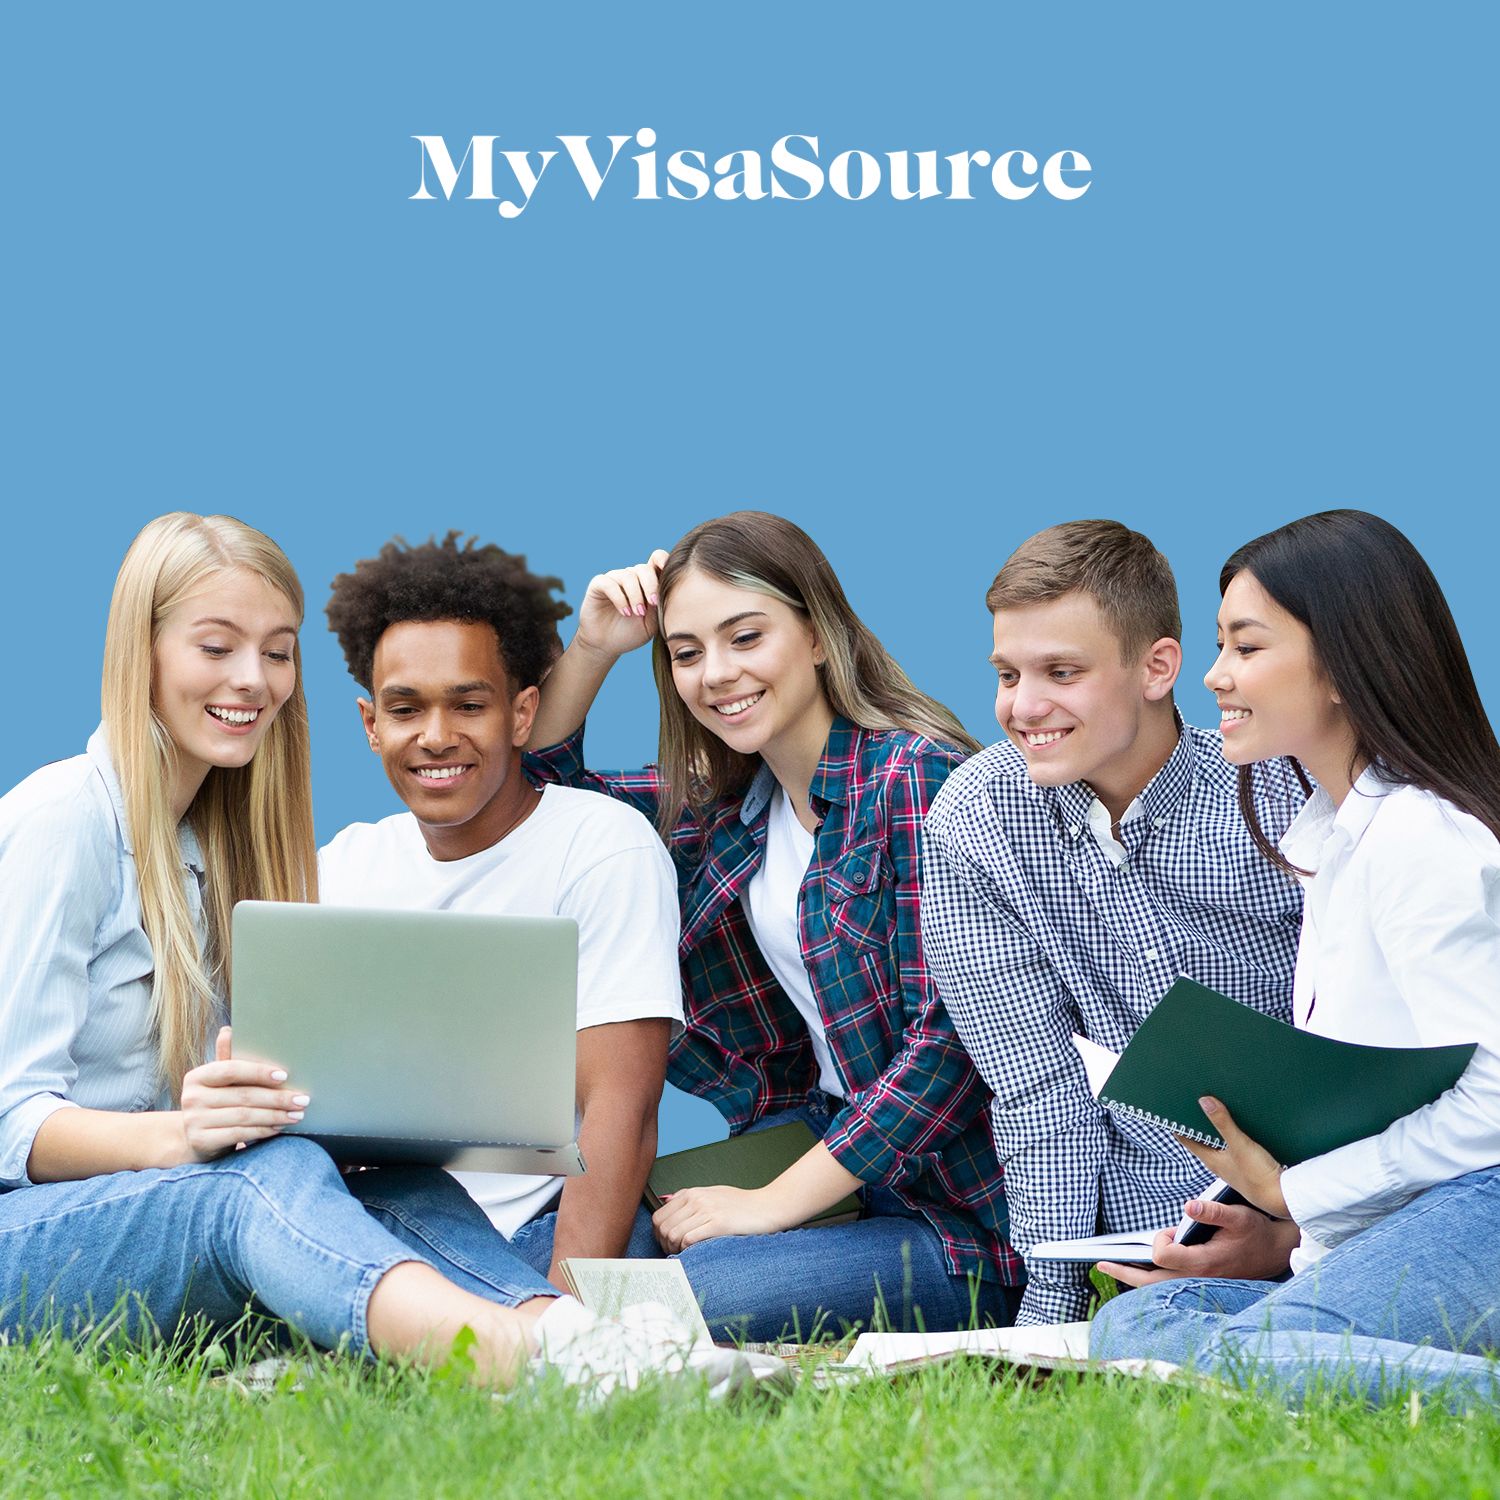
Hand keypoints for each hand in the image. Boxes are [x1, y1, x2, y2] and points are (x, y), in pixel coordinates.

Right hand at [178, 1027, 310, 1161]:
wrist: (196, 1138)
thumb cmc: (217, 1103)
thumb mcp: (221, 1082)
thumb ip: (228, 1059)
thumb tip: (228, 1030)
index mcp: (197, 1076)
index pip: (231, 1069)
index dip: (258, 1072)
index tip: (284, 1076)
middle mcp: (191, 1097)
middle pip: (243, 1095)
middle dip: (277, 1098)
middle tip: (303, 1099)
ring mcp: (194, 1121)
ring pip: (244, 1116)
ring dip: (275, 1115)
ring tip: (297, 1114)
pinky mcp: (200, 1141)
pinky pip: (238, 1134)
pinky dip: (263, 1131)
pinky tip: (279, 1127)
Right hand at [572, 550, 670, 660]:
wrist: (606, 645)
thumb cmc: (631, 633)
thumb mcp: (652, 622)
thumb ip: (660, 605)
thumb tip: (668, 590)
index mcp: (646, 582)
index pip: (656, 560)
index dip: (663, 560)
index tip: (670, 572)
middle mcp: (630, 577)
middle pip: (644, 568)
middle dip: (651, 585)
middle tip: (653, 603)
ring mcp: (614, 579)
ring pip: (628, 576)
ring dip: (636, 595)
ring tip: (638, 613)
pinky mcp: (598, 585)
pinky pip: (610, 583)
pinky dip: (620, 598)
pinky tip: (625, 612)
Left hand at [652, 1184, 788, 1252]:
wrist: (768, 1207)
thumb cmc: (742, 1204)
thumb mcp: (713, 1194)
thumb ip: (691, 1199)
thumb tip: (667, 1201)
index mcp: (691, 1193)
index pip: (658, 1217)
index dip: (659, 1236)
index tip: (669, 1245)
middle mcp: (696, 1199)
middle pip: (662, 1227)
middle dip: (665, 1245)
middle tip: (677, 1253)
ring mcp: (706, 1210)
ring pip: (673, 1234)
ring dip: (676, 1249)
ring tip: (687, 1254)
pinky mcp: (718, 1223)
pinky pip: (689, 1239)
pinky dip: (687, 1250)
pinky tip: (697, 1252)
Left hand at [1097, 1196, 1301, 1286]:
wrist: (1276, 1252)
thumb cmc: (1255, 1231)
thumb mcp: (1238, 1216)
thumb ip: (1212, 1211)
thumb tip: (1188, 1205)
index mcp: (1205, 1262)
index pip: (1165, 1257)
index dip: (1160, 1241)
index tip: (1169, 1231)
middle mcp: (1199, 1278)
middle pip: (1153, 1282)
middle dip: (1126, 1272)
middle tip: (1101, 1263)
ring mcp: (1199, 1284)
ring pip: (1159, 1287)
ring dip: (1135, 1278)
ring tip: (1113, 1267)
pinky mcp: (1201, 1283)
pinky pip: (1169, 1285)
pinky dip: (1150, 1280)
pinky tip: (1139, 1271)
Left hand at [1177, 1096, 1290, 1219]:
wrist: (1281, 1198)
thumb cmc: (1258, 1175)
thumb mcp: (1239, 1144)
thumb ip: (1222, 1123)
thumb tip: (1204, 1101)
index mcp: (1210, 1159)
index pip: (1186, 1138)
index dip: (1179, 1123)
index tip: (1173, 1107)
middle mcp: (1218, 1163)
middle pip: (1202, 1139)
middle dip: (1198, 1122)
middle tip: (1195, 1103)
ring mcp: (1232, 1166)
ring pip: (1218, 1143)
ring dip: (1216, 1128)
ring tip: (1216, 1109)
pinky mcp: (1246, 1167)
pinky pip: (1233, 1147)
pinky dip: (1231, 1135)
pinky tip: (1239, 1126)